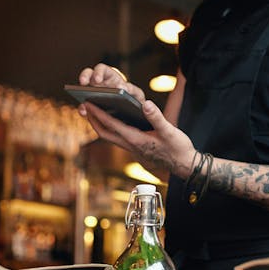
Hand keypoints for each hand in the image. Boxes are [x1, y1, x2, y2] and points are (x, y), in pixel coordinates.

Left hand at [76, 65, 196, 178]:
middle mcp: (130, 145)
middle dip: (93, 120)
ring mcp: (132, 148)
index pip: (112, 125)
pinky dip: (111, 127)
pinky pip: (117, 137)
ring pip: (110, 136)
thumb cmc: (178, 149)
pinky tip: (113, 119)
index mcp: (136, 140)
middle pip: (104, 133)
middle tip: (84, 106)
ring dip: (100, 124)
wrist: (184, 165)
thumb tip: (145, 103)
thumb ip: (156, 117)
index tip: (88, 103)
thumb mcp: (169, 131)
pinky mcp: (136, 148)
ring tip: (93, 111)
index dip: (98, 113)